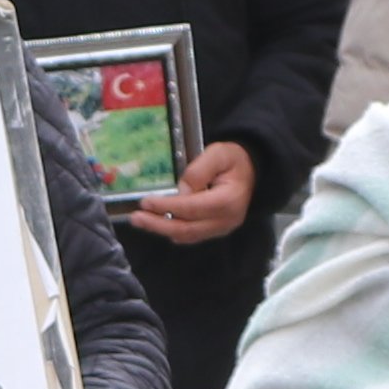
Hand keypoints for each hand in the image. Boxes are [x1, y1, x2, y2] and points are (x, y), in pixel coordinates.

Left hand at [128, 139, 257, 247]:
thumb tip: (181, 191)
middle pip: (187, 228)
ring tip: (141, 221)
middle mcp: (226, 220)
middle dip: (158, 225)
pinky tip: (157, 224)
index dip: (166, 207)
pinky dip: (173, 231)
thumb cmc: (233, 160)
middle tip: (136, 218)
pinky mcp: (216, 230)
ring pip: (187, 235)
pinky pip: (192, 235)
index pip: (192, 208)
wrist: (252, 170)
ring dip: (162, 230)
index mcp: (228, 200)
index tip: (146, 202)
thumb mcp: (218, 153)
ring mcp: (222, 228)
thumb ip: (198, 171)